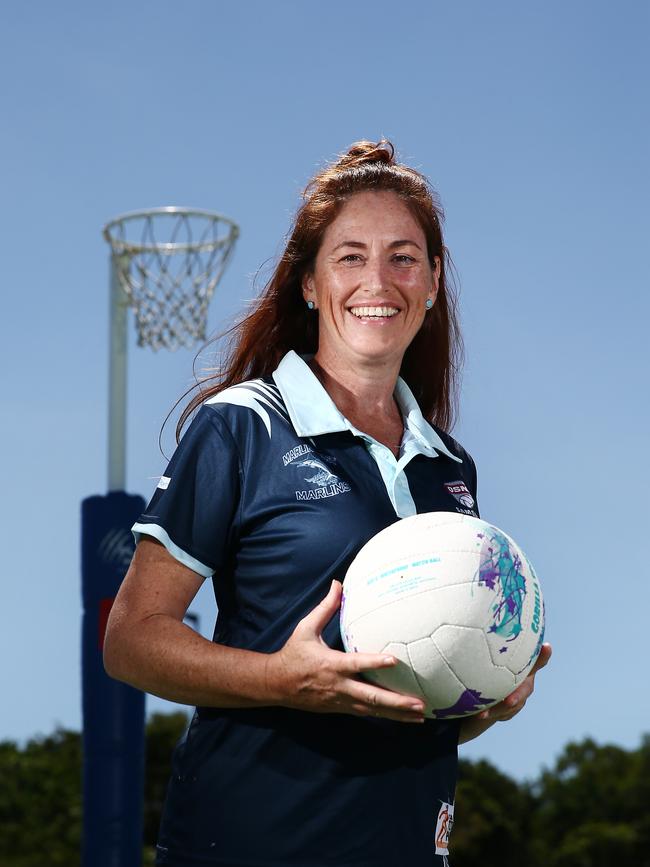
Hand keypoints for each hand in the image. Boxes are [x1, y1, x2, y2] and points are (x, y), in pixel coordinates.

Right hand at [267, 580, 425, 722]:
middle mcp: (339, 685)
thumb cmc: (294, 653)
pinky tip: (405, 718)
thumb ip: (325, 608)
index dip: (375, 662)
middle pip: (370, 696)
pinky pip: (367, 713)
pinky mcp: (342, 708)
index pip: (356, 663)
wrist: (276, 685)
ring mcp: (341, 700)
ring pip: (372, 710)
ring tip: (421, 715)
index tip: (394, 660)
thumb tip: (338, 584)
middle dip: (396, 701)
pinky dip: (387, 716)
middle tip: (420, 703)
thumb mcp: (306, 628)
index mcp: (331, 664)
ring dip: (397, 713)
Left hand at [476, 642, 551, 722]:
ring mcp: (518, 697)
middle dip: (518, 695)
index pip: (535, 660)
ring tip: (484, 712)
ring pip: (512, 705)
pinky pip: (501, 713)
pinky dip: (490, 713)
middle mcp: (524, 681)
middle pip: (525, 690)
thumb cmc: (487, 666)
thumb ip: (484, 644)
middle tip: (510, 700)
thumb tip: (470, 618)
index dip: (542, 655)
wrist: (485, 690)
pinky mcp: (508, 710)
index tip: (547, 648)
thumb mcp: (486, 655)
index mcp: (522, 666)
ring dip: (499, 708)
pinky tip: (479, 714)